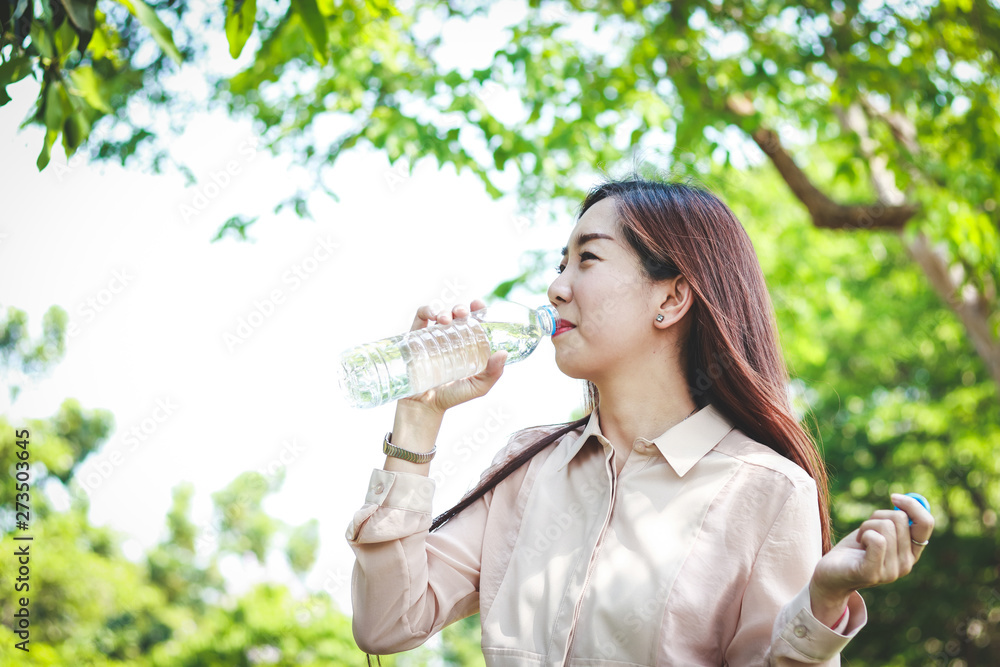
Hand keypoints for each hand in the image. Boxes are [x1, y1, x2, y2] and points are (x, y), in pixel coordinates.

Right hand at [397, 299, 507, 414]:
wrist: (425, 407)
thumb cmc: (452, 397)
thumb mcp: (478, 386)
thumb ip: (493, 373)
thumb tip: (503, 353)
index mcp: (466, 344)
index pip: (473, 321)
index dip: (477, 309)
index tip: (478, 305)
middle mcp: (450, 338)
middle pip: (456, 315)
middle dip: (460, 308)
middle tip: (463, 313)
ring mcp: (432, 338)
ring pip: (439, 314)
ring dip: (444, 310)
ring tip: (446, 319)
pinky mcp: (415, 339)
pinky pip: (419, 318)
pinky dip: (426, 310)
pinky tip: (432, 315)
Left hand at [809, 493, 934, 624]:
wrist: (831, 574)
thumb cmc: (854, 549)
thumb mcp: (877, 532)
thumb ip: (893, 521)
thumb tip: (902, 500)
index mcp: (912, 552)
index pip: (926, 523)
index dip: (912, 505)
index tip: (893, 497)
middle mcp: (907, 564)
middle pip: (901, 519)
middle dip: (878, 516)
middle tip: (866, 530)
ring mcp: (892, 571)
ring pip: (886, 526)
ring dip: (867, 525)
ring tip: (860, 539)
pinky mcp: (873, 573)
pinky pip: (877, 540)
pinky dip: (864, 534)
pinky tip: (859, 544)